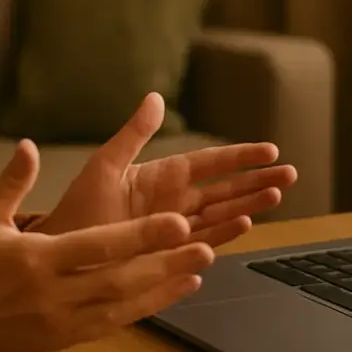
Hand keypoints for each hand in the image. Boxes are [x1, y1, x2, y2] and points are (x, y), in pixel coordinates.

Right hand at [0, 139, 213, 351]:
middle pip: (121, 279)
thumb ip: (12, 181)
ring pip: (124, 305)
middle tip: (205, 246)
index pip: (99, 246)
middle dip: (165, 263)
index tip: (178, 222)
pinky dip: (146, 307)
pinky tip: (172, 292)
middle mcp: (54, 294)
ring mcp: (61, 321)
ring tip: (200, 267)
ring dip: (164, 286)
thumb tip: (30, 144)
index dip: (141, 235)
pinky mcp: (64, 338)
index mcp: (37, 260)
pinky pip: (114, 324)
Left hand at [30, 92, 297, 249]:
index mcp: (161, 177)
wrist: (60, 254)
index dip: (239, 157)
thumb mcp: (105, 164)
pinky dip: (225, 234)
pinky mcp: (171, 254)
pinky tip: (246, 224)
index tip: (270, 150)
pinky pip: (204, 242)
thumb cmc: (78, 208)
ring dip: (249, 206)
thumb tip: (155, 96)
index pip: (209, 164)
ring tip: (277, 196)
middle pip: (225, 189)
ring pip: (222, 215)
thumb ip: (134, 134)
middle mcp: (174, 202)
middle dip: (257, 181)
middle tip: (290, 174)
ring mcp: (175, 230)